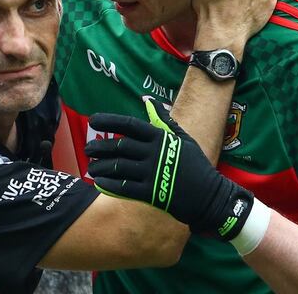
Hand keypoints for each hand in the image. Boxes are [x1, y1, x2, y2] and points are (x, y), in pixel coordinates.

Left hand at [85, 98, 254, 240]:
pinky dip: (109, 184)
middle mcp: (154, 153)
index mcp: (161, 137)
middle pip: (119, 146)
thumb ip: (164, 121)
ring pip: (118, 167)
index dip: (109, 121)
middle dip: (100, 147)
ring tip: (91, 167)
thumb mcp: (183, 139)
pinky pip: (124, 187)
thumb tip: (148, 101)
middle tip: (87, 149)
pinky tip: (99, 182)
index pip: (129, 124)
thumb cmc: (196, 166)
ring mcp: (152, 173)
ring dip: (101, 166)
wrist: (210, 196)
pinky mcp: (152, 193)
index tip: (93, 120)